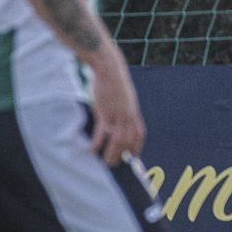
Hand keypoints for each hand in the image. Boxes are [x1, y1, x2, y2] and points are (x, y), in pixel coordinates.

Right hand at [87, 50, 144, 165]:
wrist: (109, 68)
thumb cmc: (114, 82)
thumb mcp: (125, 97)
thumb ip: (125, 109)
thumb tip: (122, 119)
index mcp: (134, 112)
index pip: (139, 134)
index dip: (137, 147)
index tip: (133, 156)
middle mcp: (128, 115)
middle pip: (129, 141)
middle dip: (123, 155)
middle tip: (114, 164)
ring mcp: (117, 114)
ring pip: (118, 140)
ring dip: (112, 154)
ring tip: (106, 162)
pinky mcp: (104, 112)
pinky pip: (102, 132)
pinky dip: (98, 143)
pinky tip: (92, 150)